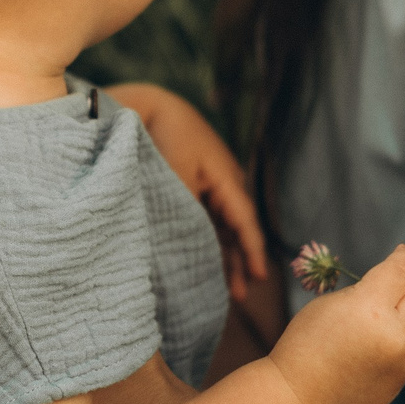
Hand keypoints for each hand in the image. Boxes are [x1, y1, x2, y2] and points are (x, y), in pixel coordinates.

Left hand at [109, 82, 268, 302]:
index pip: (244, 220)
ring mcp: (209, 184)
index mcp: (226, 177)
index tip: (258, 276)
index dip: (252, 249)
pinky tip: (203, 260)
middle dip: (239, 260)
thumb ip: (186, 208)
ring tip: (227, 288)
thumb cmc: (164, 137)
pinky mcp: (194, 185)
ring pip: (222, 226)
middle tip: (241, 295)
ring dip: (224, 254)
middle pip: (236, 228)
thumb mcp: (176, 174)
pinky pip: (207, 218)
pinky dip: (208, 239)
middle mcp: (224, 183)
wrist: (146, 109)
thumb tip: (191, 241)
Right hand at [266, 244, 404, 403]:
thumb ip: (364, 291)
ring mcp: (404, 360)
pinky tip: (400, 325)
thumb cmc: (304, 347)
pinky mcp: (404, 378)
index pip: (402, 270)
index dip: (404, 256)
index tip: (402, 251)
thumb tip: (390, 283)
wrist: (300, 400)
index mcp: (371, 308)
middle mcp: (396, 334)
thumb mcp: (329, 304)